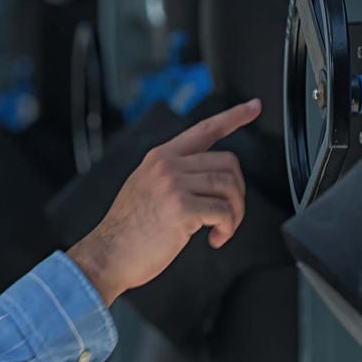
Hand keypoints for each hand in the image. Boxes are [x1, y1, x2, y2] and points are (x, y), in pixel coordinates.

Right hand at [67, 99, 260, 304]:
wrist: (107, 255)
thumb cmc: (128, 231)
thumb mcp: (146, 187)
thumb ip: (173, 176)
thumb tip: (209, 181)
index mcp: (161, 157)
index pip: (205, 129)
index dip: (234, 116)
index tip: (253, 107)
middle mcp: (167, 165)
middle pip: (228, 163)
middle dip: (238, 193)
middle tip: (228, 216)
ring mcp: (173, 184)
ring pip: (229, 186)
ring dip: (234, 214)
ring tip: (221, 229)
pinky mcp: (181, 208)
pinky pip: (223, 211)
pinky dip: (227, 228)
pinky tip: (214, 238)